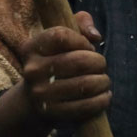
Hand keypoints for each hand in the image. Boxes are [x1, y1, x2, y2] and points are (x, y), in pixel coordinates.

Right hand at [18, 11, 109, 126]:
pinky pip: (85, 107)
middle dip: (99, 62)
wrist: (35, 100)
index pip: (61, 36)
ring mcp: (40, 94)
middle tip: (101, 65)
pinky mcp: (51, 113)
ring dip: (103, 82)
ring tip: (104, 81)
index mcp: (32, 48)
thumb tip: (96, 36)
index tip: (88, 46)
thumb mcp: (63, 38)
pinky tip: (104, 96)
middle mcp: (32, 70)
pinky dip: (101, 101)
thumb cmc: (57, 61)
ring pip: (85, 85)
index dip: (82, 40)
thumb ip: (81, 23)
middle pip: (78, 61)